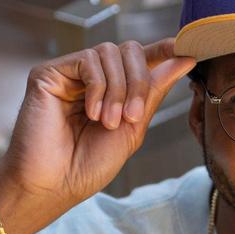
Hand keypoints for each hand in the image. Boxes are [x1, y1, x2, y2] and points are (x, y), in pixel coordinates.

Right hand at [0, 39, 194, 211]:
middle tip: (131, 117)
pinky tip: (91, 113)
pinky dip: (98, 87)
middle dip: (138, 82)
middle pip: (129, 51)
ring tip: (108, 122)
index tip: (185, 49)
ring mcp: (70, 73)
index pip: (140, 59)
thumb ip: (154, 90)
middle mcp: (92, 78)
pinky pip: (88, 60)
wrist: (55, 184)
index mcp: (113, 90)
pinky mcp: (49, 73)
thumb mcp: (133, 127)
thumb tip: (184, 59)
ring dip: (118, 89)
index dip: (162, 49)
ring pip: (110, 52)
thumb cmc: (88, 165)